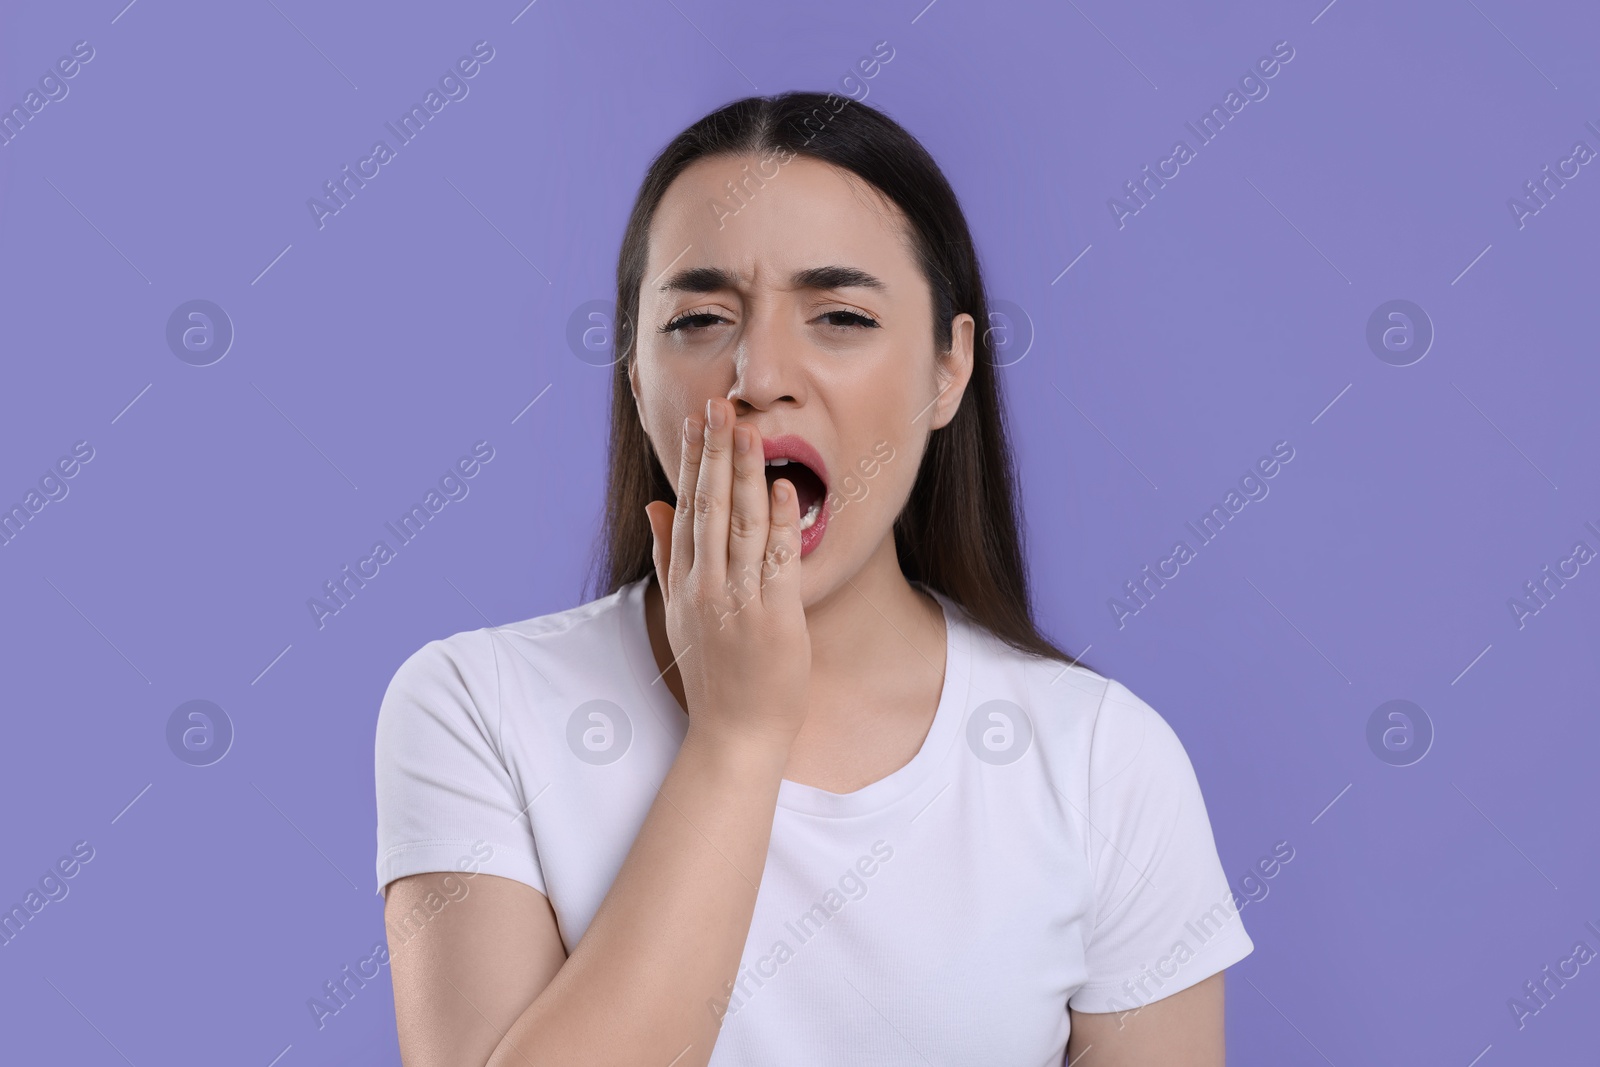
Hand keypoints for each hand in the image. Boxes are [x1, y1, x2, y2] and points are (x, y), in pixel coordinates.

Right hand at [644, 397, 811, 753]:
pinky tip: (786, 488)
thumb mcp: (677, 613)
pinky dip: (781, 522)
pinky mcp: (774, 617)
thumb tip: (655, 506)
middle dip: (716, 452)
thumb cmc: (714, 675)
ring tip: (751, 429)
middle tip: (721, 405)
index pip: (686, 508)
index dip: (693, 461)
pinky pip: (778, 561)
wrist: (736, 734)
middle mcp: (706, 586)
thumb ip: (667, 556)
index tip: (697, 420)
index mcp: (684, 582)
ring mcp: (738, 601)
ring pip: (741, 525)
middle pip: (709, 507)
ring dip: (746, 474)